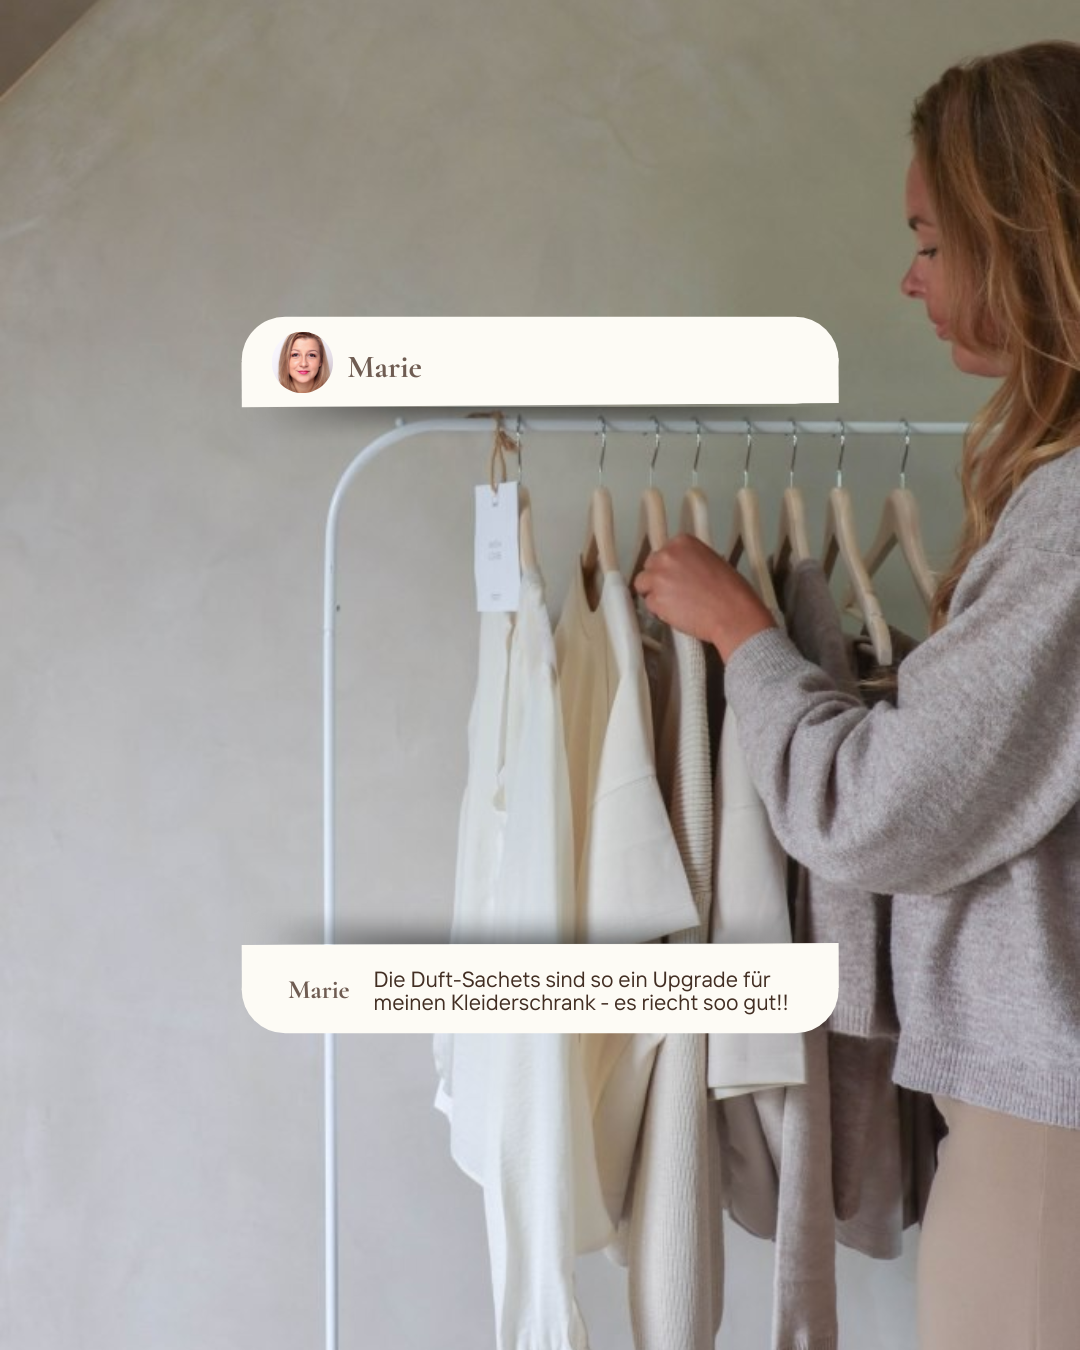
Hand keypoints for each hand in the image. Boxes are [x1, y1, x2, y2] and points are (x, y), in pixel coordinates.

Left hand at [633, 534, 776, 660]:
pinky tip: (678, 613)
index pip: (662, 553)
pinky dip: (660, 611)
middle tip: (675, 592)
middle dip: (658, 579)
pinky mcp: (655, 600)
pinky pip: (649, 605)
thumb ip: (690, 560)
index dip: (668, 568)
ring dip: (654, 594)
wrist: (732, 613)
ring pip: (643, 585)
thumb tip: (679, 568)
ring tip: (674, 604)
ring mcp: (658, 578)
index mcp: (682, 542)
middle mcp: (666, 556)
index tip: (677, 577)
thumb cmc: (730, 590)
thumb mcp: (712, 560)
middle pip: (649, 567)